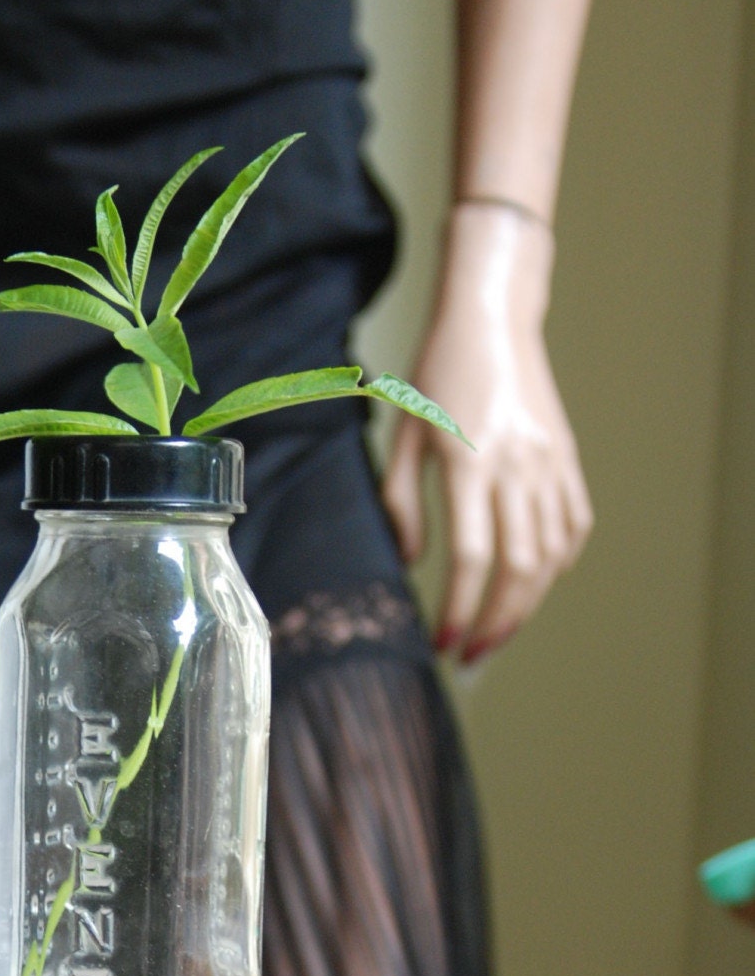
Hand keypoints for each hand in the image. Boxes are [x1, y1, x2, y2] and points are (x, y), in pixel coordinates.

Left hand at [382, 204, 591, 663]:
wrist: (491, 320)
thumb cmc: (435, 376)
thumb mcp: (403, 436)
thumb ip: (400, 502)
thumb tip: (409, 563)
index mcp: (470, 464)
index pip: (472, 558)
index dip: (458, 609)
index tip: (442, 642)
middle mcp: (517, 467)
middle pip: (519, 568)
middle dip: (497, 622)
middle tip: (473, 655)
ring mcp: (549, 463)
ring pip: (552, 554)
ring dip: (527, 604)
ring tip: (499, 632)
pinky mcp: (567, 457)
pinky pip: (574, 525)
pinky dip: (558, 564)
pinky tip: (534, 584)